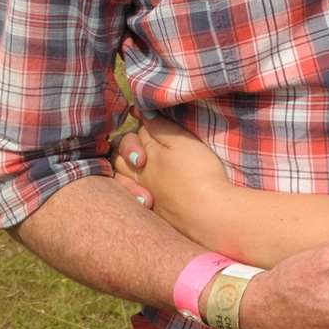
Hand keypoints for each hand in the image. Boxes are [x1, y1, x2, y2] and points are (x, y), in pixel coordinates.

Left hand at [113, 117, 228, 234]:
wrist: (208, 216)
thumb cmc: (197, 173)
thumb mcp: (182, 142)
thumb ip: (161, 127)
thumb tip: (142, 113)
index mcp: (143, 156)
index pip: (133, 136)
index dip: (144, 127)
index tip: (155, 121)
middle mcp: (137, 177)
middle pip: (120, 159)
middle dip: (128, 149)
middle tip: (146, 150)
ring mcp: (144, 197)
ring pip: (122, 181)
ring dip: (127, 173)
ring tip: (142, 168)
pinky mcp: (154, 214)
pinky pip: (133, 201)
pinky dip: (135, 193)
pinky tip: (146, 195)